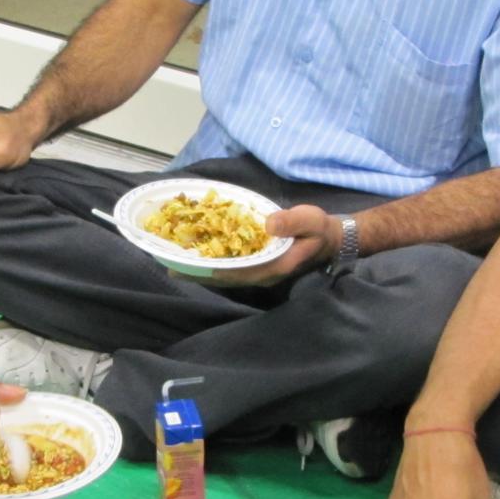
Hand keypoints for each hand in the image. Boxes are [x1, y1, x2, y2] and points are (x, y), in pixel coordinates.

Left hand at [179, 204, 336, 287]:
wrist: (329, 238)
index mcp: (274, 266)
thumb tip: (268, 224)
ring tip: (175, 265)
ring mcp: (259, 271)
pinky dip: (213, 263)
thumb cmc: (319, 228)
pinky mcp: (257, 264)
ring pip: (226, 275)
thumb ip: (291, 222)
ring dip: (202, 271)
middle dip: (200, 274)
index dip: (214, 271)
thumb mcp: (310, 220)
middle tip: (170, 268)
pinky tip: (197, 257)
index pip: (239, 272)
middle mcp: (263, 273)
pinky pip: (231, 267)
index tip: (191, 268)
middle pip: (226, 278)